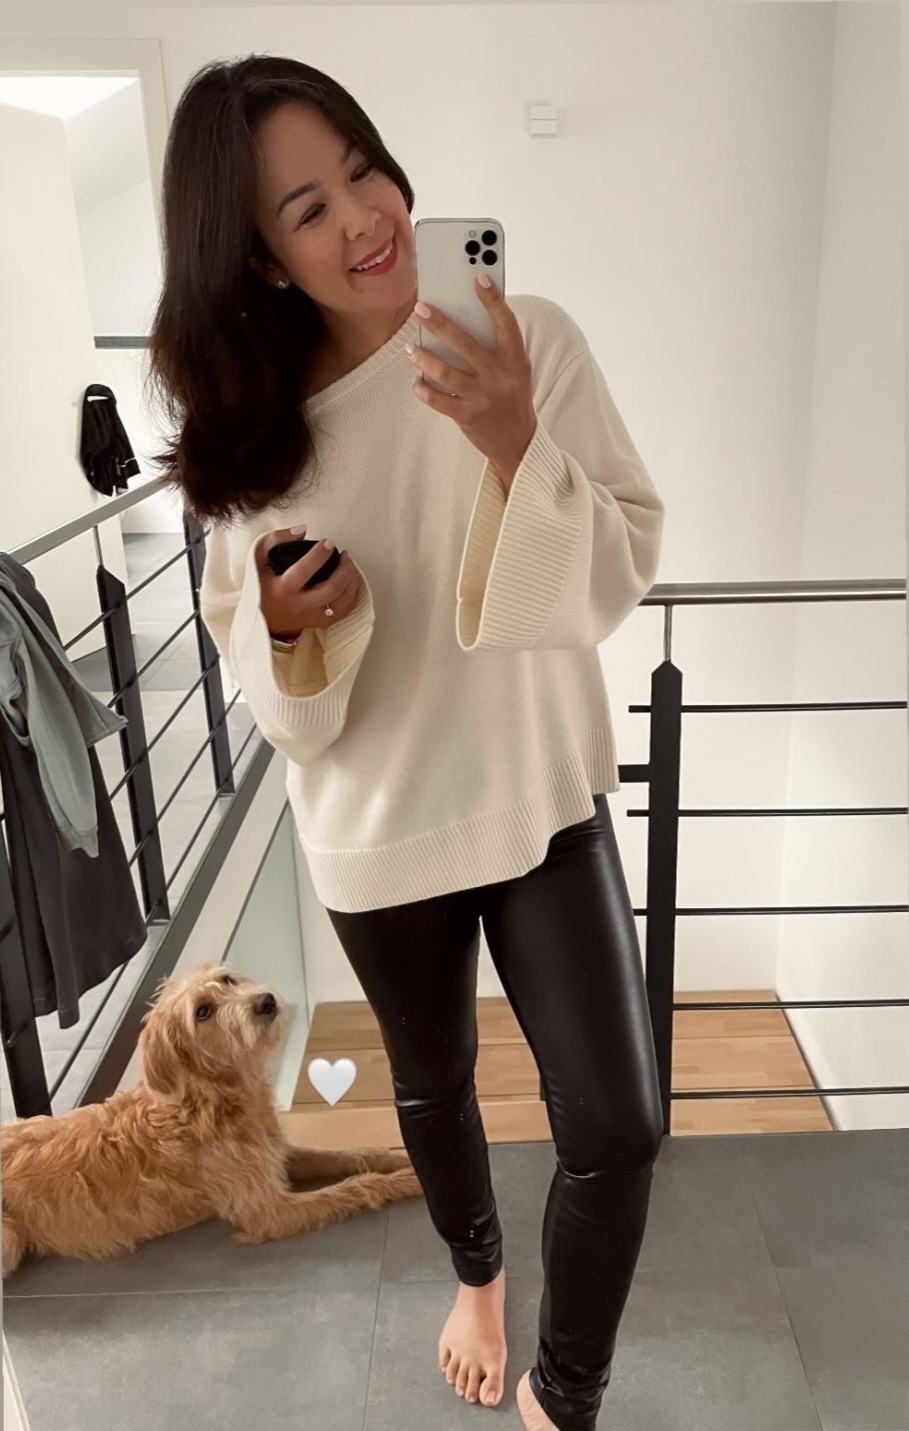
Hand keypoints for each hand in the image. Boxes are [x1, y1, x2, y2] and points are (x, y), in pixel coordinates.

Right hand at [255, 528, 363, 635]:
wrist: (258, 617)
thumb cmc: (259, 585)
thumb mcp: (258, 559)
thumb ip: (276, 539)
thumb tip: (302, 530)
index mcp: (283, 588)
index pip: (305, 570)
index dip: (320, 554)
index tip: (329, 542)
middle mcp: (298, 605)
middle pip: (331, 589)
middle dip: (344, 569)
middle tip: (345, 554)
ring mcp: (309, 617)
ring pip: (341, 603)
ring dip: (351, 582)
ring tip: (350, 566)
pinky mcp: (317, 623)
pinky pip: (342, 613)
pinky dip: (352, 596)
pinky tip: (351, 582)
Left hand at [407, 277, 537, 491]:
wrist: (517, 442)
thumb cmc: (511, 397)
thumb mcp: (514, 370)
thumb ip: (496, 347)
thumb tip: (463, 317)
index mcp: (515, 360)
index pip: (506, 323)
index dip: (493, 300)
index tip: (478, 277)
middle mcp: (500, 376)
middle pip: (466, 344)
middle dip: (440, 323)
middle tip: (420, 308)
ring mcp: (483, 397)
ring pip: (446, 372)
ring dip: (424, 358)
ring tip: (411, 348)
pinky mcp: (468, 416)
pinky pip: (438, 400)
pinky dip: (423, 390)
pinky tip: (415, 381)